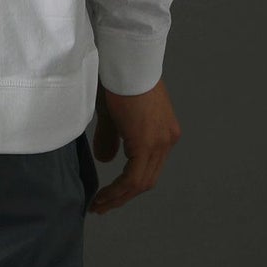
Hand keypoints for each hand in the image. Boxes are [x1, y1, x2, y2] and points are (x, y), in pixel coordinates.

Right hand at [89, 76, 180, 214]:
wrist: (125, 61)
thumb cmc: (117, 80)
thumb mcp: (114, 114)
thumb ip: (112, 138)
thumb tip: (106, 160)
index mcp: (163, 132)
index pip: (148, 168)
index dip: (128, 185)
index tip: (110, 195)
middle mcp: (167, 140)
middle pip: (147, 179)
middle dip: (123, 196)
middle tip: (102, 206)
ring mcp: (161, 142)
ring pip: (142, 181)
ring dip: (119, 197)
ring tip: (100, 205)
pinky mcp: (149, 142)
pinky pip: (135, 176)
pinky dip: (119, 189)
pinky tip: (104, 195)